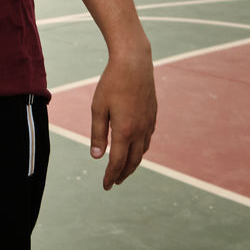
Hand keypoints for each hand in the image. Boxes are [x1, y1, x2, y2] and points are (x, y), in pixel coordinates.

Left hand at [89, 50, 156, 189]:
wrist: (134, 63)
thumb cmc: (112, 84)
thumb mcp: (98, 108)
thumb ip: (97, 134)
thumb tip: (96, 157)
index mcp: (124, 131)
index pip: (117, 162)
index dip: (111, 176)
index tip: (106, 186)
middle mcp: (140, 131)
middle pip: (132, 161)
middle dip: (123, 174)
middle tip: (114, 182)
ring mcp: (149, 123)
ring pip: (142, 152)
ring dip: (133, 163)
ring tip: (123, 169)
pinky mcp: (153, 116)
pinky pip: (147, 139)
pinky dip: (140, 150)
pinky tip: (135, 148)